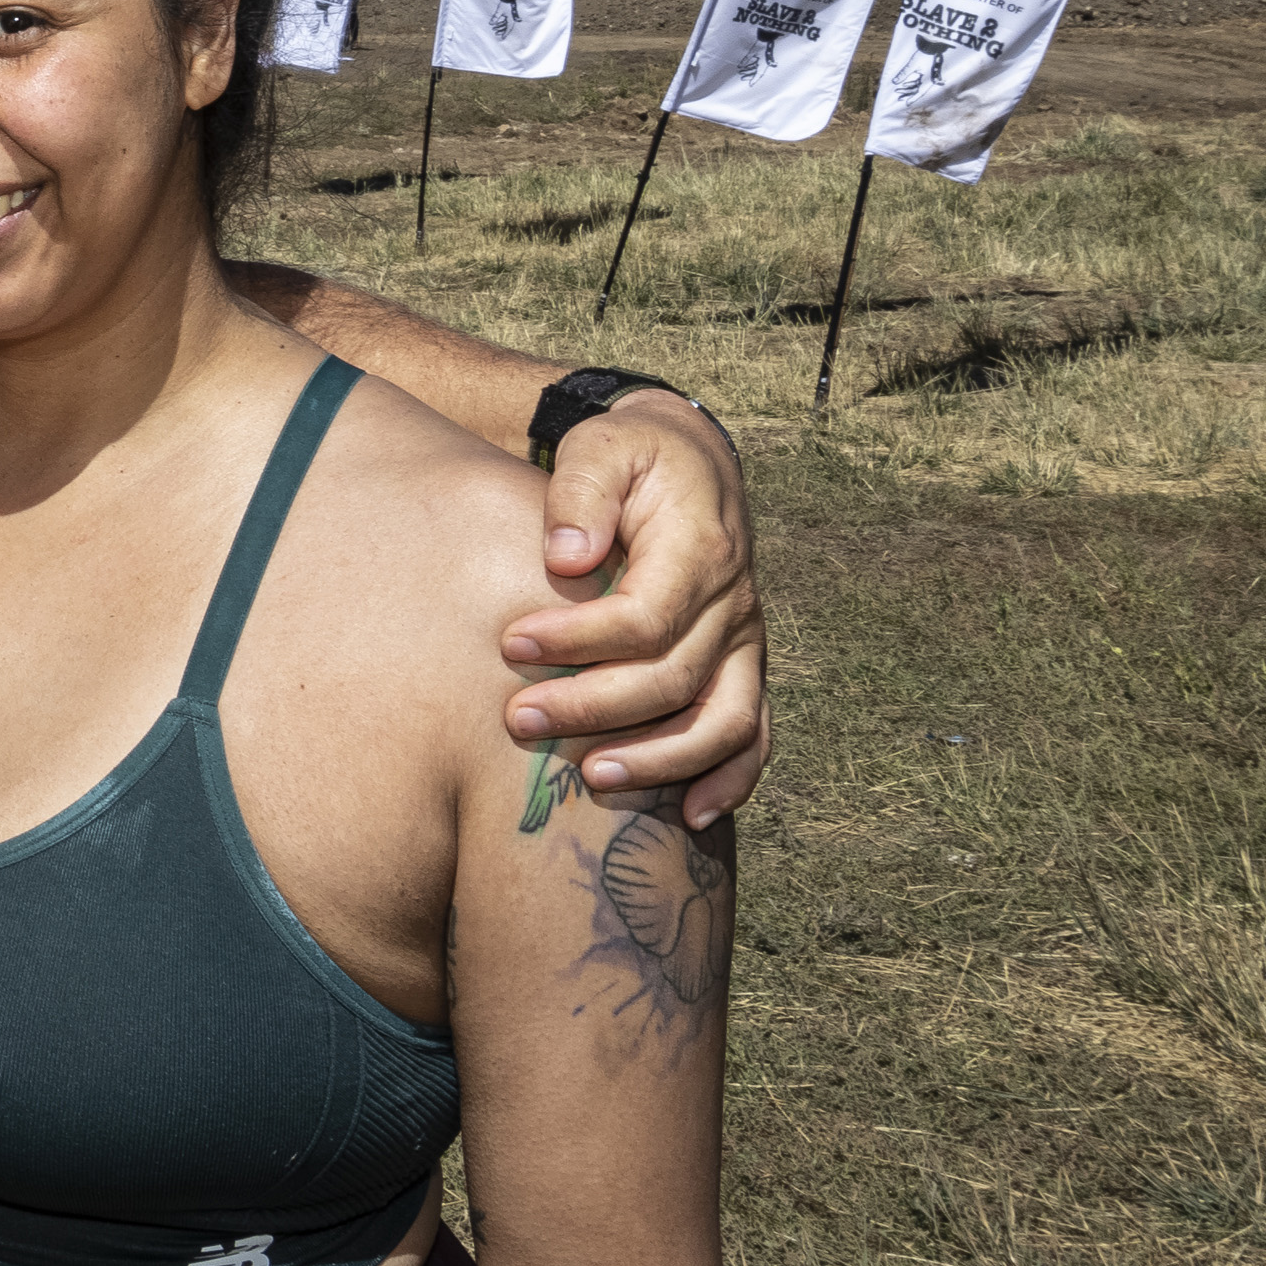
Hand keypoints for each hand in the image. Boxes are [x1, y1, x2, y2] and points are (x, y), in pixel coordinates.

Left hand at [502, 393, 767, 824]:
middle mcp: (734, 604)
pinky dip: (729, 781)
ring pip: (723, 722)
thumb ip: (582, 492)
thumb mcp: (601, 447)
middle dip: (593, 708)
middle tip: (518, 720)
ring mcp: (744, 643)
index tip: (512, 645)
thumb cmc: (629, 458)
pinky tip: (688, 818)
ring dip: (659, 760)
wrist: (688, 463)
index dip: (578, 641)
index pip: (645, 617)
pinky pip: (753, 735)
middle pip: (675, 680)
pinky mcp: (742, 667)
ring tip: (591, 780)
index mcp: (701, 549)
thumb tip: (567, 558)